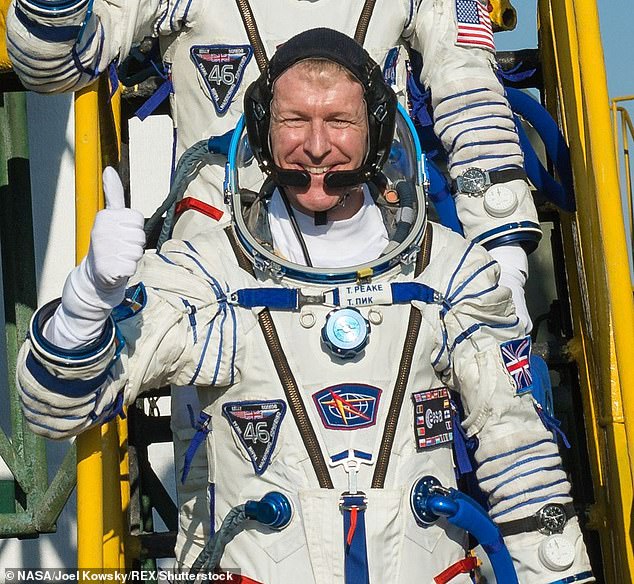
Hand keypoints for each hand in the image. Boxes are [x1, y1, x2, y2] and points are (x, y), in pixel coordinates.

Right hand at [86, 167, 145, 291]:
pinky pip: (134, 266)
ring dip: (132, 257)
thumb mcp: (109, 217)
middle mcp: (103, 231)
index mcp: (104, 217)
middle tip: (120, 247)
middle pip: (140, 235)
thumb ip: (113, 194)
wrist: (95, 273)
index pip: (137, 218)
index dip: (133, 228)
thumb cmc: (107, 242)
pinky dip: (128, 269)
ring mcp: (106, 251)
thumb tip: (109, 169)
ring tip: (118, 257)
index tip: (121, 232)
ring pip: (138, 251)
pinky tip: (117, 268)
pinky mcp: (111, 268)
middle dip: (134, 243)